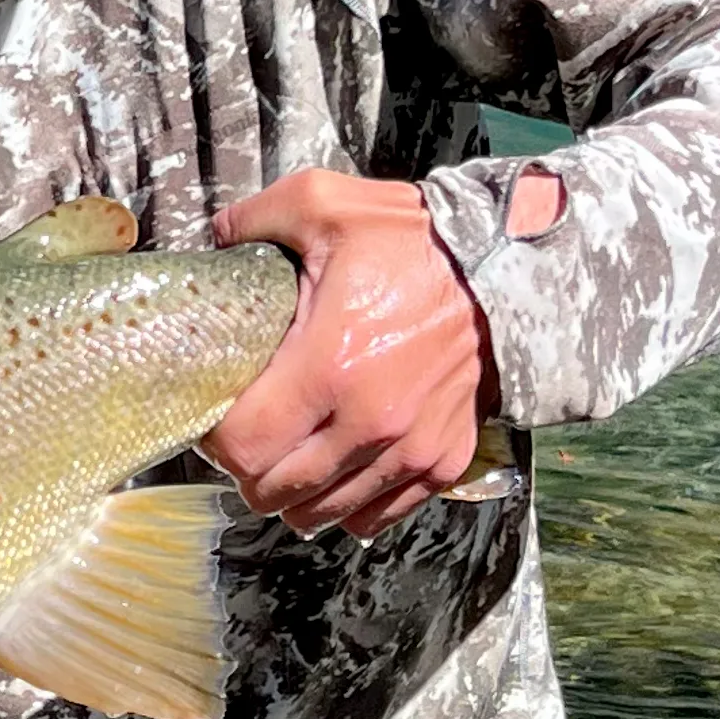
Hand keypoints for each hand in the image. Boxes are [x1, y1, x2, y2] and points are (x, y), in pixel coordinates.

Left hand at [204, 168, 503, 539]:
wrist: (505, 265)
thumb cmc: (412, 238)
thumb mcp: (322, 204)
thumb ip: (253, 219)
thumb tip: (214, 239)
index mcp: (328, 365)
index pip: (243, 448)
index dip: (215, 439)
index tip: (216, 417)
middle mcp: (370, 421)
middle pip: (274, 491)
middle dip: (247, 472)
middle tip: (247, 440)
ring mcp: (411, 447)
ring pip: (323, 513)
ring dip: (294, 496)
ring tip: (285, 461)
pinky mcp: (444, 459)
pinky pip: (380, 514)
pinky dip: (349, 505)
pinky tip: (334, 477)